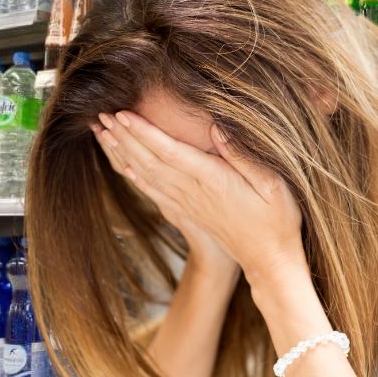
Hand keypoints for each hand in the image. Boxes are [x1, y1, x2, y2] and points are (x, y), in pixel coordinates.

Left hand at [91, 111, 305, 285]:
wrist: (268, 262)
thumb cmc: (276, 220)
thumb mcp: (272, 185)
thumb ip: (243, 156)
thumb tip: (217, 129)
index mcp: (211, 180)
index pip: (169, 151)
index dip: (143, 132)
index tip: (122, 114)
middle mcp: (192, 192)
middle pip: (149, 160)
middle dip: (124, 136)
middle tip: (101, 114)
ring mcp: (187, 204)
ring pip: (145, 174)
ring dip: (122, 153)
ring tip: (103, 133)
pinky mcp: (187, 212)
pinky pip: (153, 192)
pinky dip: (135, 177)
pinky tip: (123, 167)